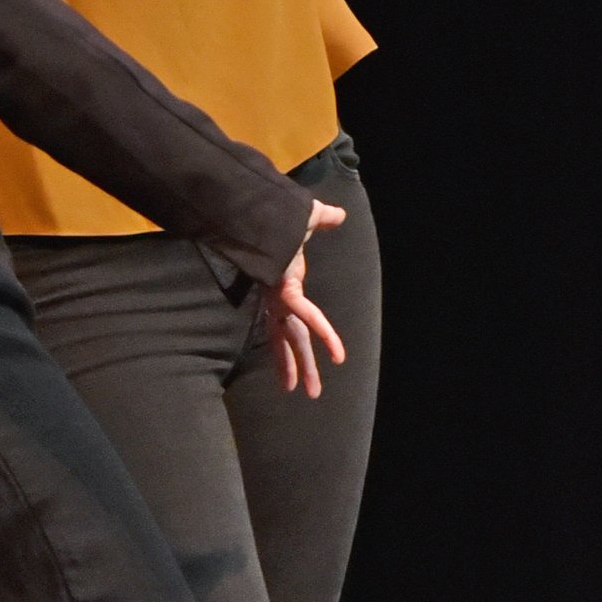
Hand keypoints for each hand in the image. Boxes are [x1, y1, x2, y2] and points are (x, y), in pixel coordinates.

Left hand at [258, 200, 348, 397]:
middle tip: (303, 391)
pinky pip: (308, 315)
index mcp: (282, 287)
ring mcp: (280, 296)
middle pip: (290, 338)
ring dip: (300, 365)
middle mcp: (279, 297)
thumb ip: (323, 220)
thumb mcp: (307, 220)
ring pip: (294, 337)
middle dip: (296, 365)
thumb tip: (338, 215)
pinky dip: (324, 332)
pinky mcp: (285, 290)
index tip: (295, 357)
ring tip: (305, 392)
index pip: (291, 321)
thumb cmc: (278, 214)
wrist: (263, 209)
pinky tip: (338, 353)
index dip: (295, 341)